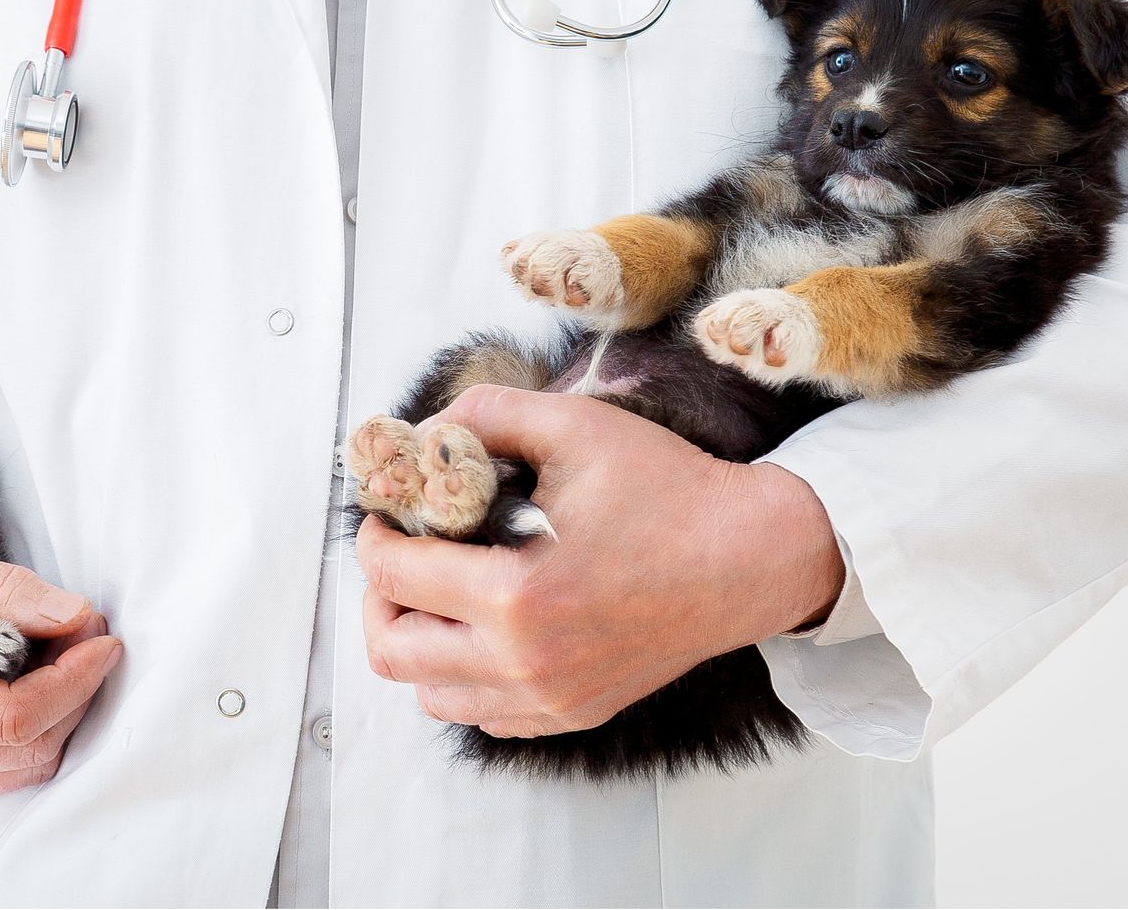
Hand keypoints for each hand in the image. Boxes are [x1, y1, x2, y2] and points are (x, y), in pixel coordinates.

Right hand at [0, 542, 121, 813]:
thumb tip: (77, 614)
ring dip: (56, 713)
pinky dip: (27, 733)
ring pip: (24, 768)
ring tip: (54, 654)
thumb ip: (4, 591)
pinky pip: (0, 775)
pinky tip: (22, 685)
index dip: (76, 679)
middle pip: (31, 747)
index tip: (103, 638)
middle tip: (84, 633)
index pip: (17, 716)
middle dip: (75, 690)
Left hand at [358, 385, 841, 737]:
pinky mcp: (572, 714)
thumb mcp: (574, 426)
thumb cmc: (669, 490)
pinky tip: (486, 626)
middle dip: (381, 595)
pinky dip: (464, 676)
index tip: (390, 514)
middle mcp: (527, 664)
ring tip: (441, 591)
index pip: (393, 578)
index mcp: (518, 596)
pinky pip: (482, 714)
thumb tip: (425, 430)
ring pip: (430, 694)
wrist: (750, 556)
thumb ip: (487, 414)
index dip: (376, 536)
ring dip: (419, 640)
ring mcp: (550, 699)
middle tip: (403, 555)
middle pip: (393, 651)